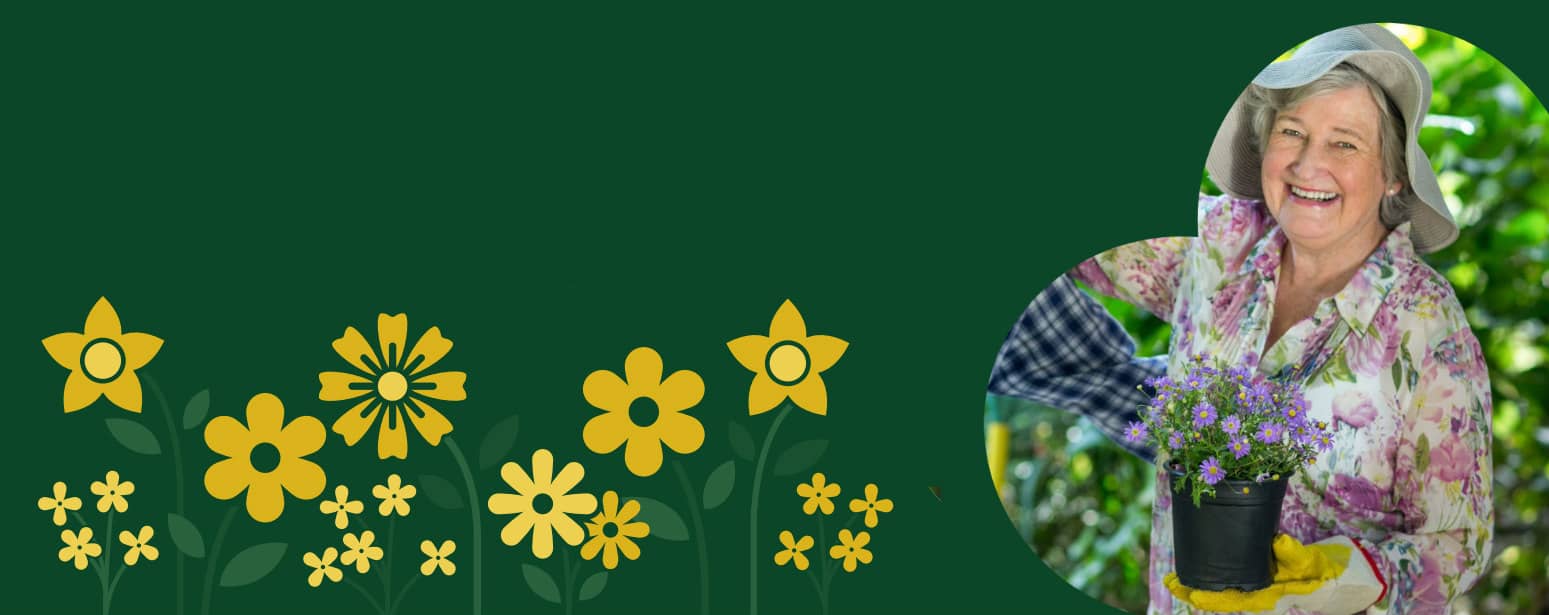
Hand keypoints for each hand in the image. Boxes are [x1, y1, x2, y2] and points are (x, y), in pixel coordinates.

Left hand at [1164, 534, 1384, 613]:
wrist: (1329, 575)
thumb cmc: (1318, 572)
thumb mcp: (1311, 563)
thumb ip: (1296, 555)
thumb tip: (1278, 542)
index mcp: (1266, 595)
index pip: (1233, 600)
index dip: (1212, 599)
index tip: (1192, 594)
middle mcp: (1254, 592)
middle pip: (1218, 596)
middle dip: (1193, 591)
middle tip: (1169, 582)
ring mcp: (1251, 583)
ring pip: (1218, 587)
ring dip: (1195, 583)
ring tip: (1171, 578)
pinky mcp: (1251, 572)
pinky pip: (1225, 576)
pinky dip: (1207, 572)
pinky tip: (1192, 567)